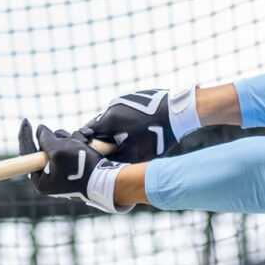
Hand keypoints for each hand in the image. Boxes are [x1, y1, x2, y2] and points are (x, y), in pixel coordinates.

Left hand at [20, 122, 124, 213]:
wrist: (109, 180)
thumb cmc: (82, 167)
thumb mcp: (59, 150)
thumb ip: (45, 139)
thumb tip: (40, 131)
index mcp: (41, 181)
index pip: (27, 154)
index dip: (25, 136)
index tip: (26, 120)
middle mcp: (51, 178)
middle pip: (45, 149)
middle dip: (57, 139)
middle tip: (67, 140)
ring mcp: (64, 173)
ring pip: (60, 146)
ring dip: (70, 140)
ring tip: (81, 144)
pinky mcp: (76, 168)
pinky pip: (72, 149)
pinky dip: (78, 143)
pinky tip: (87, 144)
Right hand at [77, 88, 196, 163]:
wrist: (178, 112)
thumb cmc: (156, 135)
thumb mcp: (135, 154)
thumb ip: (116, 159)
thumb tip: (103, 166)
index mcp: (108, 120)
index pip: (86, 133)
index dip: (87, 145)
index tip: (90, 155)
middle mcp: (112, 107)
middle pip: (98, 125)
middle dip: (101, 139)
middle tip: (107, 151)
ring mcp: (123, 100)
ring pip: (111, 118)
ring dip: (113, 129)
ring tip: (124, 140)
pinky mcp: (134, 97)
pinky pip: (123, 111)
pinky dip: (124, 121)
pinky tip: (136, 129)